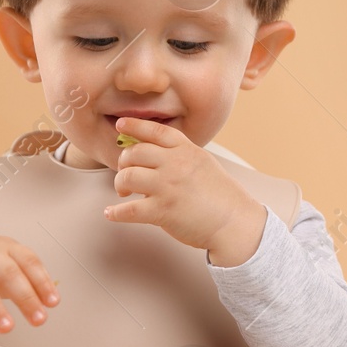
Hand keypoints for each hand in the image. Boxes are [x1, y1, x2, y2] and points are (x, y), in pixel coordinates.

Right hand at [0, 235, 60, 332]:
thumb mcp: (9, 264)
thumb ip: (30, 281)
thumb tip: (51, 301)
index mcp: (7, 248)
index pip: (29, 262)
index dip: (42, 282)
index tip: (52, 303)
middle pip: (7, 272)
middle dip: (25, 297)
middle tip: (38, 319)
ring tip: (6, 327)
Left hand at [105, 116, 266, 263]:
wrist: (234, 222)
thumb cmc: (220, 195)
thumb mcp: (203, 163)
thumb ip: (180, 154)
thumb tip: (152, 153)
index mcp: (186, 150)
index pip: (155, 131)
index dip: (134, 125)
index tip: (120, 125)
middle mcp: (175, 164)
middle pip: (134, 153)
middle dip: (124, 162)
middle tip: (125, 173)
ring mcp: (168, 187)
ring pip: (127, 177)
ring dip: (119, 184)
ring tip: (123, 192)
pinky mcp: (163, 211)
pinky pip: (128, 210)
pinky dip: (115, 212)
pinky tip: (111, 213)